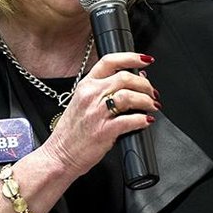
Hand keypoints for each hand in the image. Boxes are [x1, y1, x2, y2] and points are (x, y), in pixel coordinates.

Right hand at [40, 52, 158, 178]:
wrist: (59, 155)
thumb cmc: (71, 132)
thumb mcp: (82, 103)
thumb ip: (105, 91)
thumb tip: (134, 82)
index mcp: (85, 85)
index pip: (109, 61)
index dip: (131, 57)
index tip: (146, 60)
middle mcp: (91, 95)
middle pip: (125, 77)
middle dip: (145, 85)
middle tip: (152, 93)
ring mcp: (97, 113)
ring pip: (129, 96)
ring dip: (146, 101)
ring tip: (152, 107)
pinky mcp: (104, 131)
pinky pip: (130, 120)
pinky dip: (143, 120)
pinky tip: (146, 121)